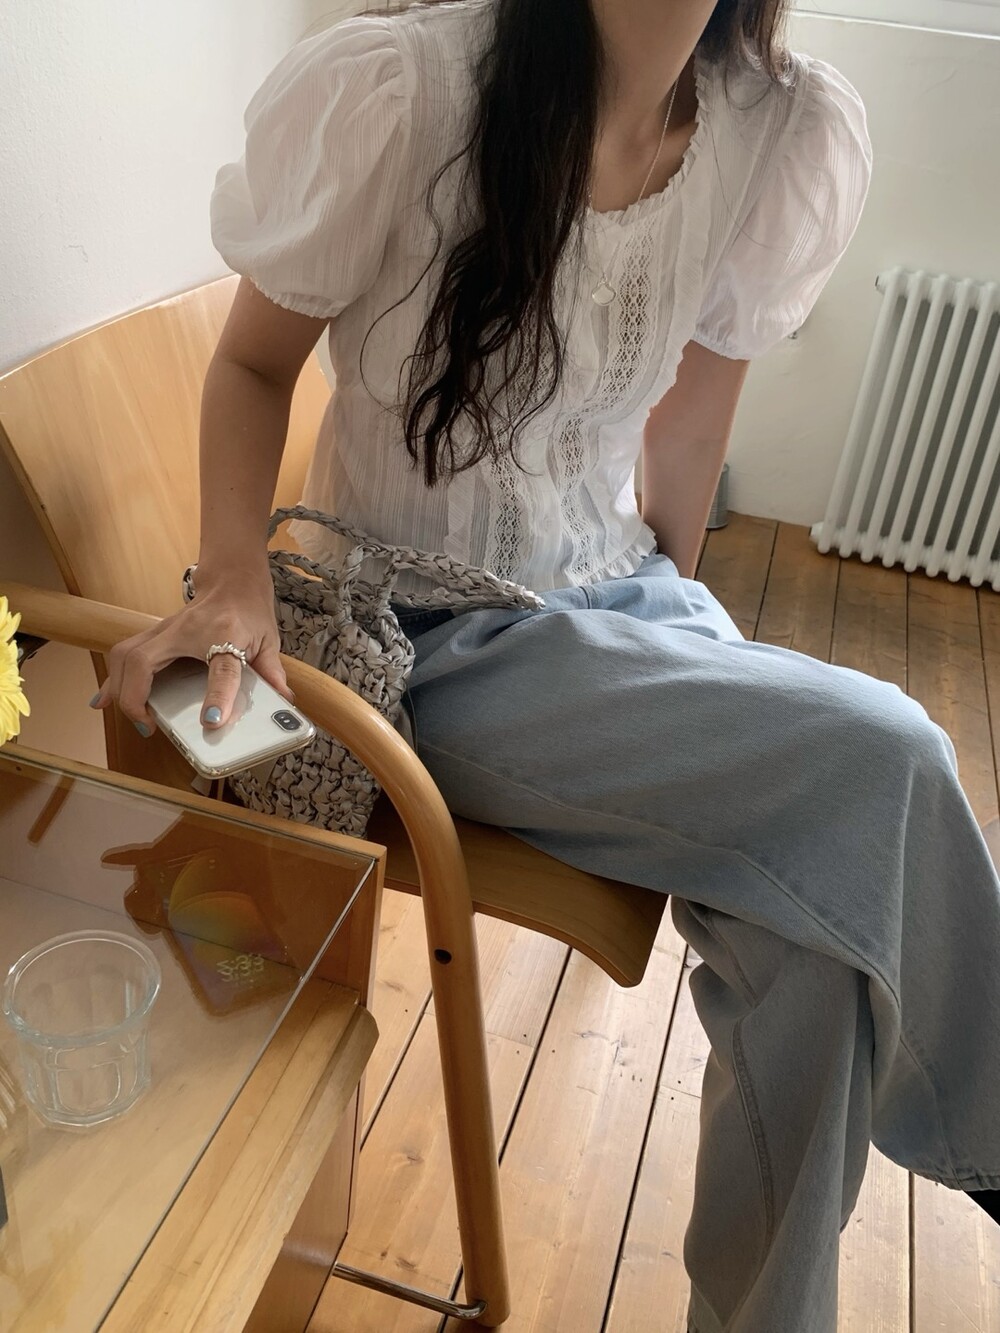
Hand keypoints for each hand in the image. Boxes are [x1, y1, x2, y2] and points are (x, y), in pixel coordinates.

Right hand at [90, 569, 291, 734]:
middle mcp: (185, 630)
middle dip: (136, 696)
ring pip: (124, 655)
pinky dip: (112, 679)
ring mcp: (164, 630)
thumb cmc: (248, 609)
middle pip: (143, 660)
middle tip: (149, 724)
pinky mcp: (154, 634)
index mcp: (224, 633)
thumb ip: (272, 673)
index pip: (222, 667)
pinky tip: (102, 700)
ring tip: (126, 716)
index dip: (217, 696)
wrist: (233, 579)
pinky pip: (122, 655)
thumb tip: (285, 704)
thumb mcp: (268, 640)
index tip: (211, 721)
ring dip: (118, 688)